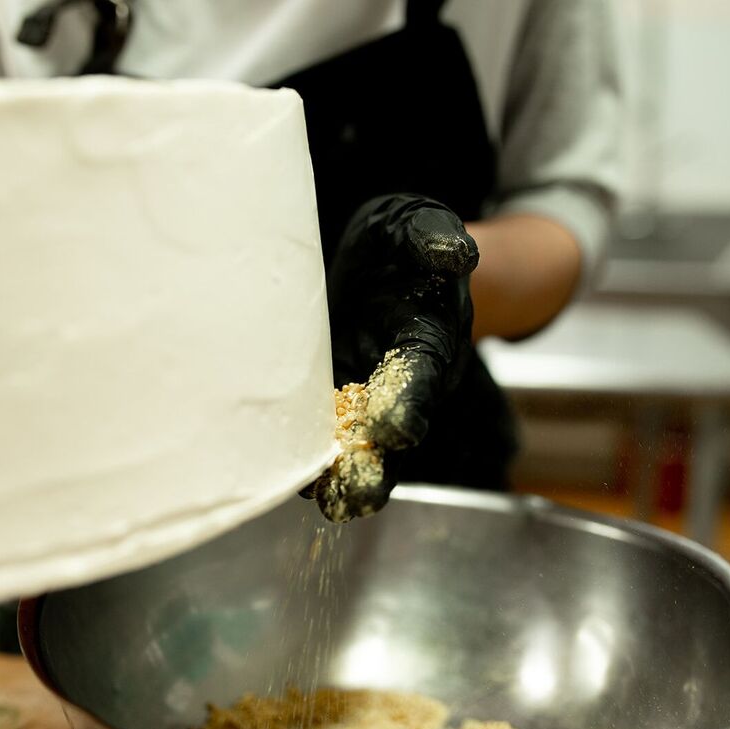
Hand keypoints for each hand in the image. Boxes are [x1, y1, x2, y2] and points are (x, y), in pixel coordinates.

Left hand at [306, 194, 478, 521]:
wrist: (388, 260)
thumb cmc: (407, 242)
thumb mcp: (422, 228)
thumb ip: (437, 241)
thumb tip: (453, 252)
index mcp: (430, 344)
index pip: (423, 379)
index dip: (411, 405)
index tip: (396, 430)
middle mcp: (403, 384)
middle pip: (394, 437)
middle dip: (373, 468)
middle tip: (351, 499)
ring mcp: (366, 396)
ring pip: (356, 447)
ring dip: (336, 476)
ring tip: (311, 499)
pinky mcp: (331, 397)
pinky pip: (322, 435)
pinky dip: (304, 460)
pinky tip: (275, 479)